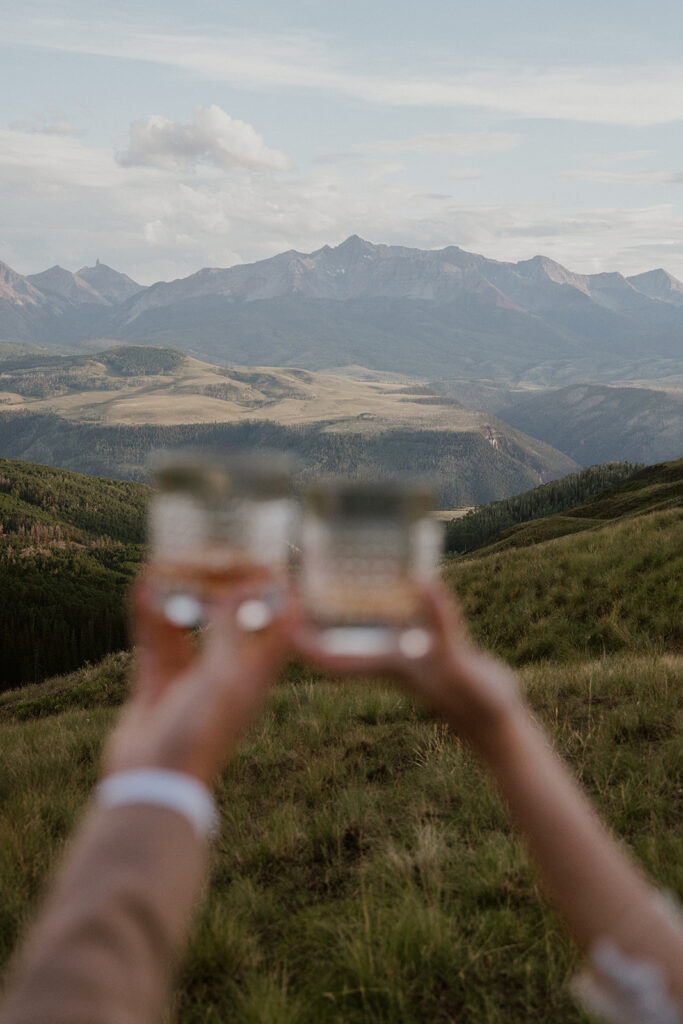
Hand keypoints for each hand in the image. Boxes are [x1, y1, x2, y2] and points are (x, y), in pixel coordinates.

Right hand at [103, 573, 291, 784]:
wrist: (154, 782)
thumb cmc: (201, 733)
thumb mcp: (223, 677)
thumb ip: (231, 629)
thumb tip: (243, 585)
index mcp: (255, 674)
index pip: (277, 624)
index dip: (276, 592)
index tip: (267, 558)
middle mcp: (226, 671)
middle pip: (228, 617)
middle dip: (220, 585)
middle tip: (210, 551)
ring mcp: (191, 675)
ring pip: (188, 622)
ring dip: (179, 594)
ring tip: (171, 561)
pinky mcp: (158, 680)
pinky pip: (156, 638)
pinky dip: (151, 612)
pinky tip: (143, 586)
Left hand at [292, 582, 521, 752]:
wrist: (496, 721)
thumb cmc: (478, 702)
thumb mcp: (458, 661)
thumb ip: (441, 626)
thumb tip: (424, 584)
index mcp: (389, 666)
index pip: (334, 658)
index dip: (304, 643)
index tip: (277, 619)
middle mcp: (390, 658)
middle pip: (338, 639)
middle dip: (313, 619)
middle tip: (287, 586)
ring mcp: (406, 651)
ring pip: (363, 627)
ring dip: (343, 607)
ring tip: (322, 576)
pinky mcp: (424, 643)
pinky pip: (393, 618)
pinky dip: (383, 599)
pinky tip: (384, 578)